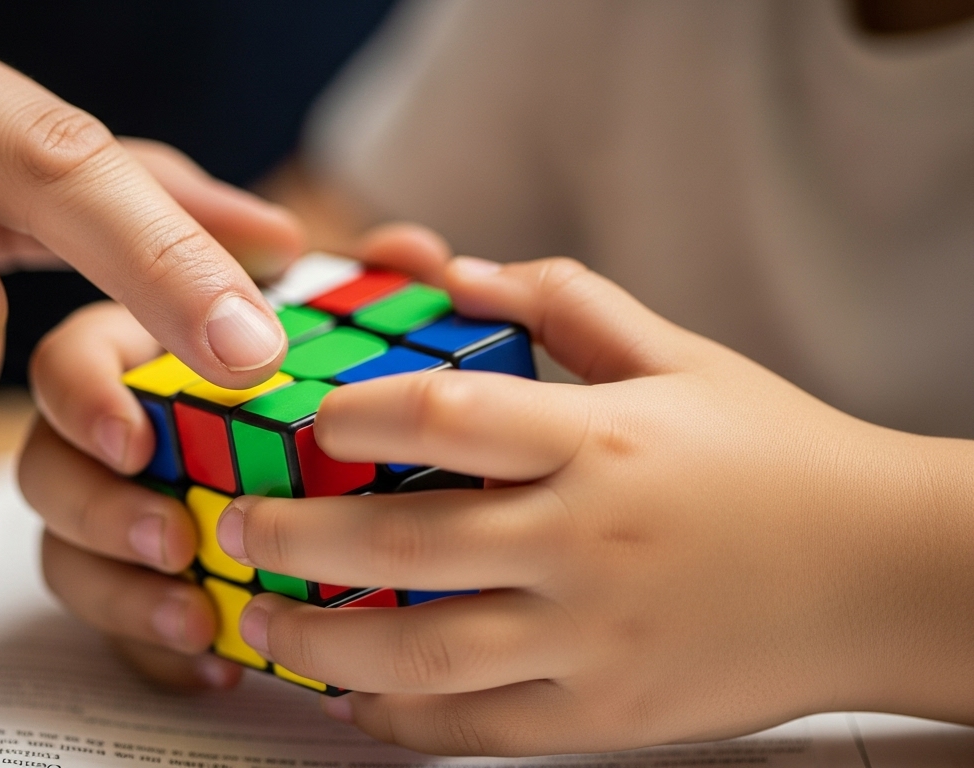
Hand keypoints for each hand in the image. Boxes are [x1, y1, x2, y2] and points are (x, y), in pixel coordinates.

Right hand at [19, 224, 452, 688]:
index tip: (137, 440)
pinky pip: (117, 629)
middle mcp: (111, 436)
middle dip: (100, 512)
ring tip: (196, 619)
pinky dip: (160, 650)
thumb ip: (378, 282)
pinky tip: (217, 664)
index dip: (86, 400)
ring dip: (123, 594)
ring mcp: (113, 516)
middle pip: (48, 472)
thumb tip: (413, 255)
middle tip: (174, 540)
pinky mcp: (133, 588)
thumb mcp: (349, 321)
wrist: (338, 479)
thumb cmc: (320, 379)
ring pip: (67, 557)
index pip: (71, 365)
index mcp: (140, 355)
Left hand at [217, 257, 973, 752]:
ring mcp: (596, 639)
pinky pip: (478, 729)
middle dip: (297, 538)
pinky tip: (353, 699)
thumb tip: (459, 271)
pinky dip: (401, 719)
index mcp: (602, 440)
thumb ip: (569, 304)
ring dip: (322, 641)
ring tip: (263, 622)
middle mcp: (588, 541)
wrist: (886, 575)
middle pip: (405, 542)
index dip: (354, 416)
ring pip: (424, 650)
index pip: (447, 415)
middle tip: (236, 527)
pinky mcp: (608, 717)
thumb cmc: (778, 458)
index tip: (304, 421)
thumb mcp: (685, 359)